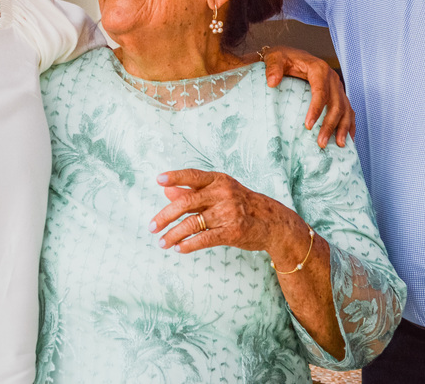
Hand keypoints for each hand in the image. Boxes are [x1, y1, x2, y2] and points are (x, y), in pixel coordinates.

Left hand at [149, 169, 307, 265]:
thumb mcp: (220, 192)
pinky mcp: (232, 231)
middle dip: (165, 215)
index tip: (158, 180)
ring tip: (162, 242)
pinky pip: (204, 238)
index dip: (176, 177)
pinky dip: (189, 244)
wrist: (272, 222)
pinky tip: (179, 248)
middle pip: (187, 202)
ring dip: (173, 234)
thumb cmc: (242, 205)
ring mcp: (228, 212)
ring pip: (192, 223)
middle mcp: (223, 193)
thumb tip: (166, 191)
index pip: (193, 175)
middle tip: (152, 226)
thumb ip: (193, 192)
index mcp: (219, 180)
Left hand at [262, 46, 353, 147]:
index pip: (321, 92)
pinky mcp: (338, 94)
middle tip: (320, 143)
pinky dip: (349, 124)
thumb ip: (273, 68)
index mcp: (319, 69)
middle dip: (330, 125)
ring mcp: (337, 86)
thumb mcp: (274, 58)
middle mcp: (332, 78)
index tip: (308, 126)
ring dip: (343, 127)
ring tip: (338, 145)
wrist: (290, 55)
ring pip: (346, 108)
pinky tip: (347, 138)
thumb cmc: (282, 58)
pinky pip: (348, 109)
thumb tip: (272, 82)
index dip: (316, 110)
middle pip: (336, 104)